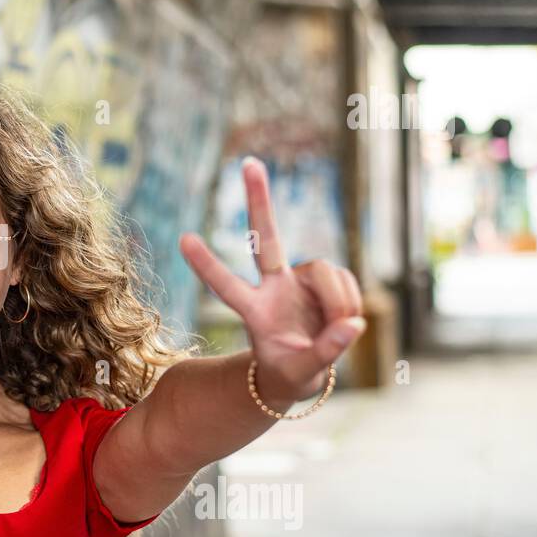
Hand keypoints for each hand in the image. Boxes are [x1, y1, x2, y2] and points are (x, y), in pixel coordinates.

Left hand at [179, 157, 365, 401]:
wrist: (301, 371)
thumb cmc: (290, 374)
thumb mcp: (302, 374)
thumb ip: (325, 352)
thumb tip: (353, 325)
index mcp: (254, 311)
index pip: (226, 286)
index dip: (207, 264)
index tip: (183, 238)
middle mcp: (272, 287)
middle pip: (265, 237)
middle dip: (260, 200)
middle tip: (249, 162)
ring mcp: (297, 280)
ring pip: (325, 271)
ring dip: (340, 300)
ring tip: (342, 329)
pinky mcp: (321, 281)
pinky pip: (345, 282)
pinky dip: (351, 303)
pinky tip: (346, 321)